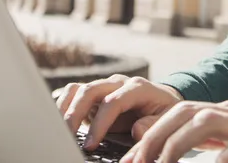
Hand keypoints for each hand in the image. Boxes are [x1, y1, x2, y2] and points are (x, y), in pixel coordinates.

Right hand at [53, 75, 181, 149]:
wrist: (163, 99)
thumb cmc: (164, 111)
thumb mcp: (167, 119)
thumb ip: (153, 125)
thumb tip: (137, 130)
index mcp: (137, 88)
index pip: (112, 102)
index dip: (100, 124)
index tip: (91, 145)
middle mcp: (117, 83)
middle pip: (89, 91)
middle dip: (75, 115)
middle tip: (68, 138)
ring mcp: (104, 86)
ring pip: (77, 89)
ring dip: (65, 109)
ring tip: (60, 131)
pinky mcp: (94, 94)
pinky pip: (73, 94)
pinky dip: (63, 106)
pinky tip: (60, 123)